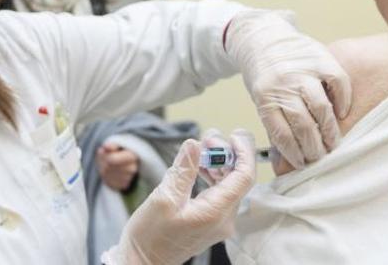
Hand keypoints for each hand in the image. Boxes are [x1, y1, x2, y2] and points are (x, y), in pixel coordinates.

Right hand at [101, 130, 255, 264]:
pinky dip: (212, 177)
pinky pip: (219, 194)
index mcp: (216, 212)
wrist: (143, 263)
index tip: (233, 135)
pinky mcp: (210, 222)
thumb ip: (183, 169)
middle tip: (208, 138)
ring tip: (202, 148)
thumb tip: (194, 143)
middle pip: (237, 179)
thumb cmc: (150, 237)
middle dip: (226, 154)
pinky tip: (199, 167)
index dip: (243, 152)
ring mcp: (218, 222)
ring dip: (219, 164)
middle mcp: (224, 219)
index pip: (244, 176)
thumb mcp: (164, 198)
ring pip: (229, 185)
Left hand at [226, 10, 351, 169]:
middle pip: (304, 125)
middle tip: (321, 157)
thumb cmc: (263, 74)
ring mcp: (303, 70)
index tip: (302, 163)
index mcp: (265, 97)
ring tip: (333, 143)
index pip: (282, 134)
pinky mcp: (321, 58)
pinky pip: (338, 82)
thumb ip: (275, 121)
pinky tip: (341, 114)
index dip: (294, 153)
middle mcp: (284, 84)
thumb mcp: (260, 98)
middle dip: (314, 148)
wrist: (263, 37)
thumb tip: (287, 156)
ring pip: (321, 108)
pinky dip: (343, 101)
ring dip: (330, 131)